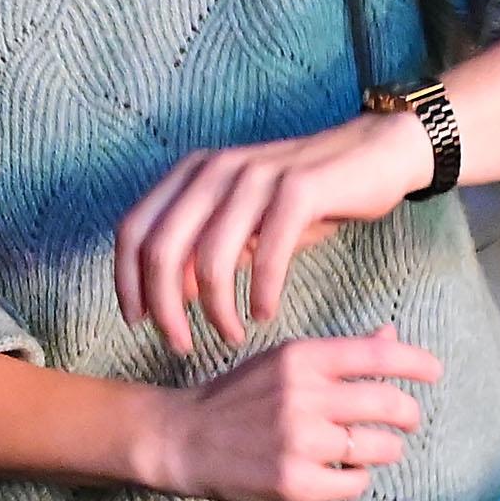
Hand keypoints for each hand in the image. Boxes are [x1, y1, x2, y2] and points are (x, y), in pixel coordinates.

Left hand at [114, 111, 433, 358]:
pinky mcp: (298, 189)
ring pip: (210, 259)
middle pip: (161, 249)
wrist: (373, 155)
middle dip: (164, 308)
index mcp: (191, 172)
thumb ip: (204, 250)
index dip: (126, 282)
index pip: (132, 230)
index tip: (138, 322)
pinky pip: (267, 254)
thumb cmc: (304, 198)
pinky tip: (265, 314)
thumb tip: (175, 294)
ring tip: (231, 336)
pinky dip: (262, 293)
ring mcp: (255, 175)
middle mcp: (215, 169)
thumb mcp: (244, 222)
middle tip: (181, 345)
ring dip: (216, 310)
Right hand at [143, 329, 443, 500]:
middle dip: (409, 414)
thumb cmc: (240, 397)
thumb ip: (340, 353)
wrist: (185, 439)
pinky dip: (353, 480)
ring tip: (366, 450)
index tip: (434, 371)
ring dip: (383, 450)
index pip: (377, 353)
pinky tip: (335, 473)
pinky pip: (356, 483)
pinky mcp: (296, 484)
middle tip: (406, 420)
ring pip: (381, 448)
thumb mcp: (284, 362)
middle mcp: (304, 396)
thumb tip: (393, 334)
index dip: (415, 362)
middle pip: (390, 404)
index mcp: (302, 358)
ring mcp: (300, 442)